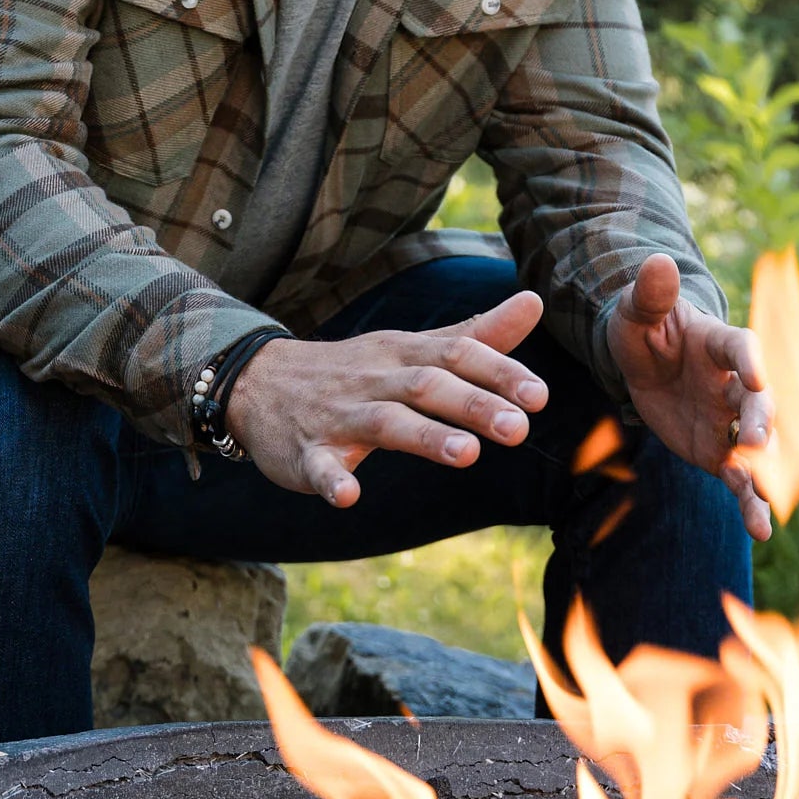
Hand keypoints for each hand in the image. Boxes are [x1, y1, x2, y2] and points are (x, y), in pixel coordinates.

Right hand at [225, 290, 548, 507]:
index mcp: (404, 354)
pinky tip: (348, 496)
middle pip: (427, 385)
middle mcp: (375, 379)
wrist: (259, 382)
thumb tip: (536, 302)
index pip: (456, 354)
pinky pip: (317, 466)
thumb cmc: (356, 370)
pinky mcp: (305, 452)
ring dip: (424, 437)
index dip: (498, 373)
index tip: (539, 396)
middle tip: (519, 429)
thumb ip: (476, 333)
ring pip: (383, 422)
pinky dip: (331, 480)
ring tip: (466, 455)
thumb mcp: (414, 346)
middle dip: (473, 405)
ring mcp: (338, 415)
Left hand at [605, 253, 775, 538]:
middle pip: (757, 401)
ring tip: (767, 500)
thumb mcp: (636, 311)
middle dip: (761, 420)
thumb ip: (650, 294)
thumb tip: (657, 261)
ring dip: (765, 470)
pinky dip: (753, 504)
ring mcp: (730, 420)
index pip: (741, 347)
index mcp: (718, 343)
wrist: (642, 361)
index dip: (750, 361)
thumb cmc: (642, 327)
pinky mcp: (720, 452)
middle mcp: (734, 384)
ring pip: (758, 446)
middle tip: (758, 441)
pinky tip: (761, 530)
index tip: (756, 376)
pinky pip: (741, 480)